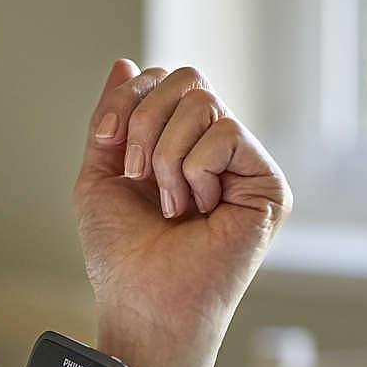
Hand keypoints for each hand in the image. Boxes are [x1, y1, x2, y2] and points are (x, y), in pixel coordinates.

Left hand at [73, 60, 291, 366]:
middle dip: (144, 122)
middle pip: (187, 78)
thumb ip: (112, 121)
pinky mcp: (267, 184)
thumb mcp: (99, 177)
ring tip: (171, 204)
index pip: (163, 79)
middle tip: (138, 176)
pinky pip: (226, 133)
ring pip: (204, 103)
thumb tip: (124, 63)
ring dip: (166, 156)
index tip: (106, 141)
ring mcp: (244, 165)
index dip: (129, 99)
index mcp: (179, 143)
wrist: (141, 302)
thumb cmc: (121, 256)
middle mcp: (216, 148)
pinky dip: (194, 171)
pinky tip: (198, 210)